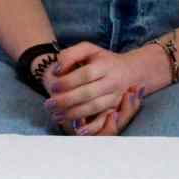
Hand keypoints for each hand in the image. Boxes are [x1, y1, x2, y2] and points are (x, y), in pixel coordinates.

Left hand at [43, 42, 157, 124]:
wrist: (130, 71)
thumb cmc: (102, 59)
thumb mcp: (88, 49)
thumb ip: (70, 54)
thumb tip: (57, 70)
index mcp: (105, 65)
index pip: (86, 75)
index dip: (69, 81)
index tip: (53, 87)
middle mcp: (112, 82)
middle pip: (89, 93)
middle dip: (67, 100)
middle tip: (49, 104)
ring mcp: (115, 97)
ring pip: (95, 107)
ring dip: (74, 114)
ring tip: (56, 115)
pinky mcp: (115, 108)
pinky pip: (104, 120)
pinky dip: (92, 127)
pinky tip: (77, 130)